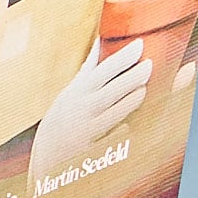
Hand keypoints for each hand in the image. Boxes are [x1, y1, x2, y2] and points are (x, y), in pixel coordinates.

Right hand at [31, 37, 150, 182]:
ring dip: (132, 100)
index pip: (103, 69)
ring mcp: (88, 128)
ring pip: (116, 112)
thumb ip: (88, 70)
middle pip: (112, 89)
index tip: (139, 44)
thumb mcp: (70, 92)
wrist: (47, 155)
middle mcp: (82, 107)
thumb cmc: (63, 118)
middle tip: (150, 64)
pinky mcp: (94, 147)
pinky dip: (122, 129)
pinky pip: (113, 137)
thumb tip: (100, 43)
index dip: (122, 57)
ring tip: (144, 89)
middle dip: (133, 76)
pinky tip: (131, 123)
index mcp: (78, 90)